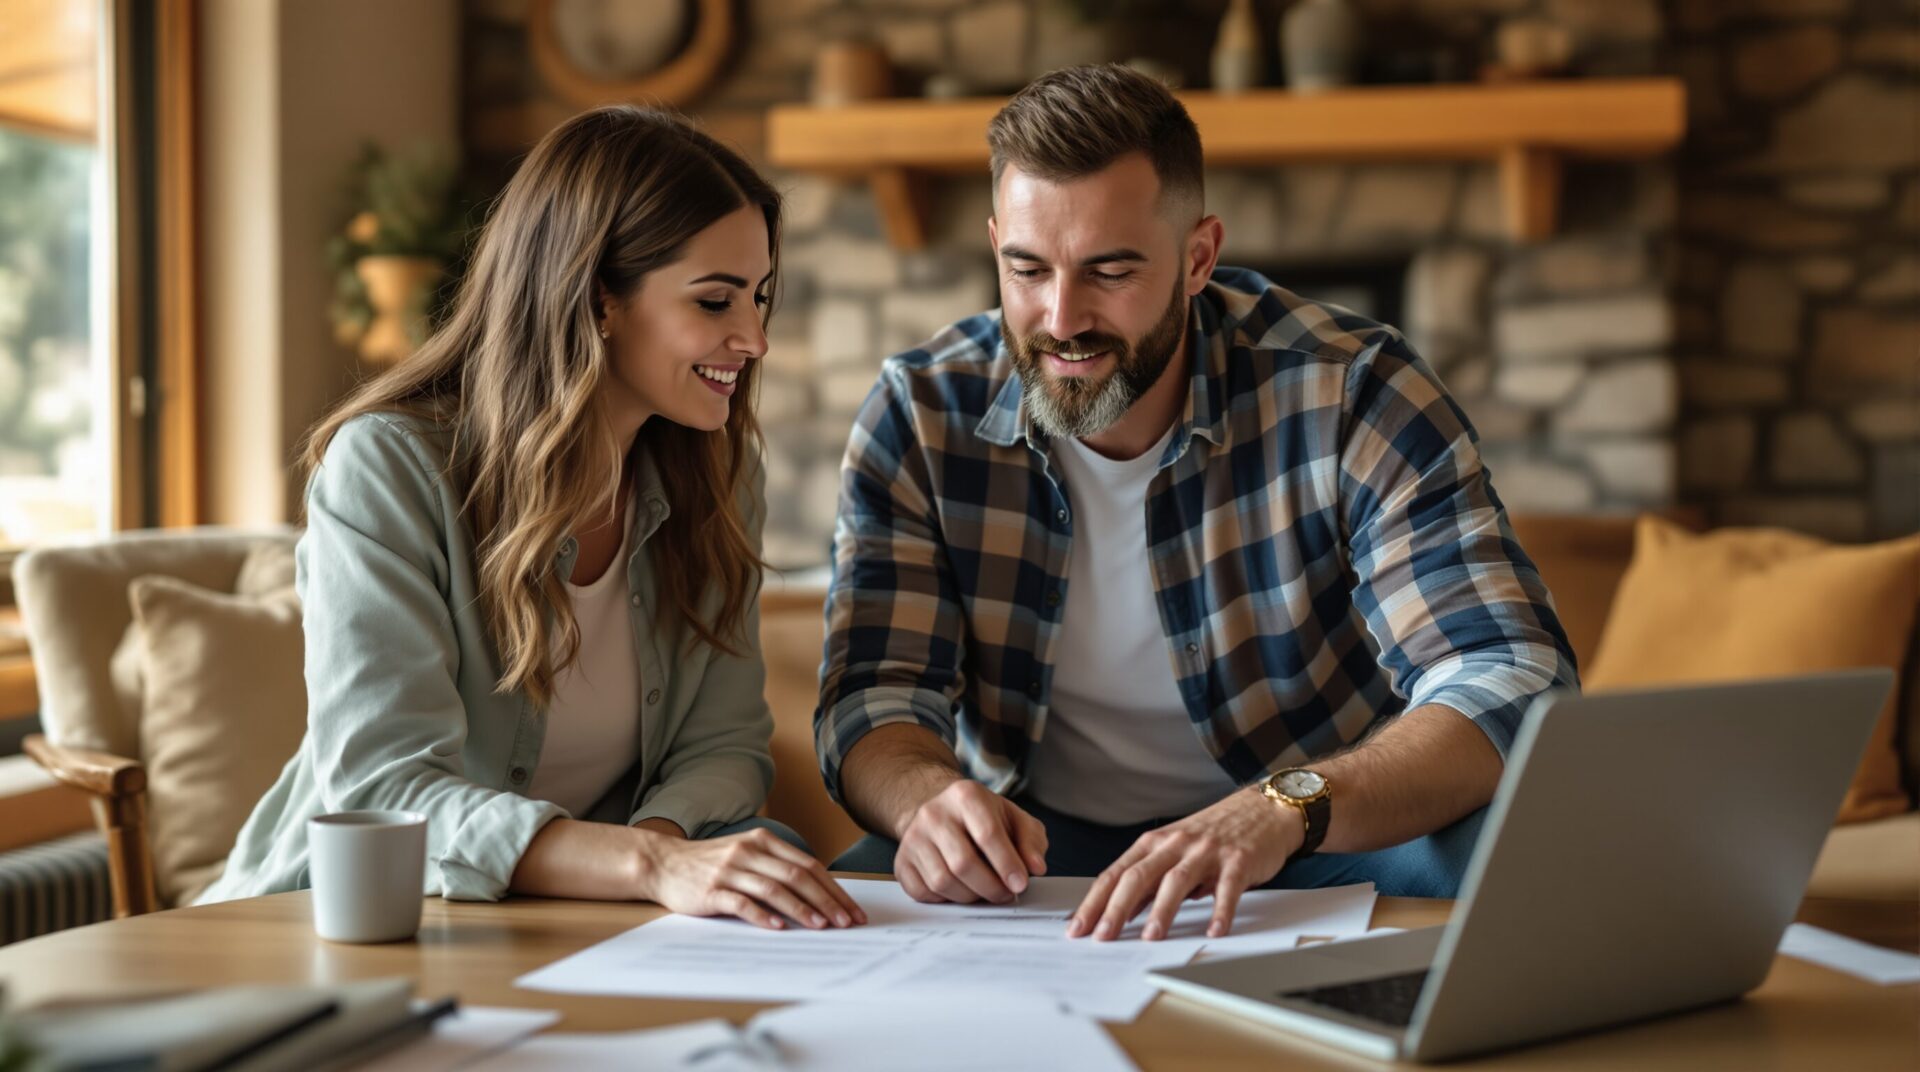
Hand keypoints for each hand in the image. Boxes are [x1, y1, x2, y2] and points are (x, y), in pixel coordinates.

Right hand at [635, 826, 866, 930]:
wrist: (663, 863)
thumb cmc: (709, 864)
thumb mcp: (746, 854)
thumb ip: (776, 867)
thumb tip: (817, 895)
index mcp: (763, 841)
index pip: (808, 865)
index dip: (833, 889)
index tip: (851, 909)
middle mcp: (749, 852)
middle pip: (797, 876)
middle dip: (826, 901)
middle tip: (845, 922)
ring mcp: (730, 870)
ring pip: (774, 889)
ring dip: (802, 909)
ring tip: (821, 927)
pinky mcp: (712, 890)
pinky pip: (742, 903)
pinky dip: (763, 915)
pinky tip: (779, 928)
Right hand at [896, 780, 1048, 903]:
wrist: (943, 815)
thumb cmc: (985, 820)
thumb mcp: (1015, 820)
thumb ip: (1031, 841)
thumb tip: (1035, 868)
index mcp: (966, 796)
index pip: (987, 834)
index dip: (1007, 864)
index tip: (1020, 885)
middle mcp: (934, 813)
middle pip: (963, 863)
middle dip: (990, 887)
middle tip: (1006, 895)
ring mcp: (913, 838)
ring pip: (942, 881)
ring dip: (970, 896)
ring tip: (986, 892)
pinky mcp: (902, 861)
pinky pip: (923, 893)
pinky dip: (945, 900)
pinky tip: (960, 890)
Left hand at [1068, 789, 1299, 941]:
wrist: (1263, 808)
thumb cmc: (1215, 832)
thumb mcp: (1175, 849)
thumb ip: (1152, 878)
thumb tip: (1121, 911)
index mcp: (1155, 842)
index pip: (1116, 874)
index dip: (1094, 901)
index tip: (1077, 927)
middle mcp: (1176, 844)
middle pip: (1138, 876)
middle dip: (1116, 908)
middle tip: (1102, 936)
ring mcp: (1206, 851)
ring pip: (1176, 881)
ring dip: (1161, 911)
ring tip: (1149, 937)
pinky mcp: (1238, 860)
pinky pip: (1227, 888)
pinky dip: (1219, 911)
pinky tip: (1214, 931)